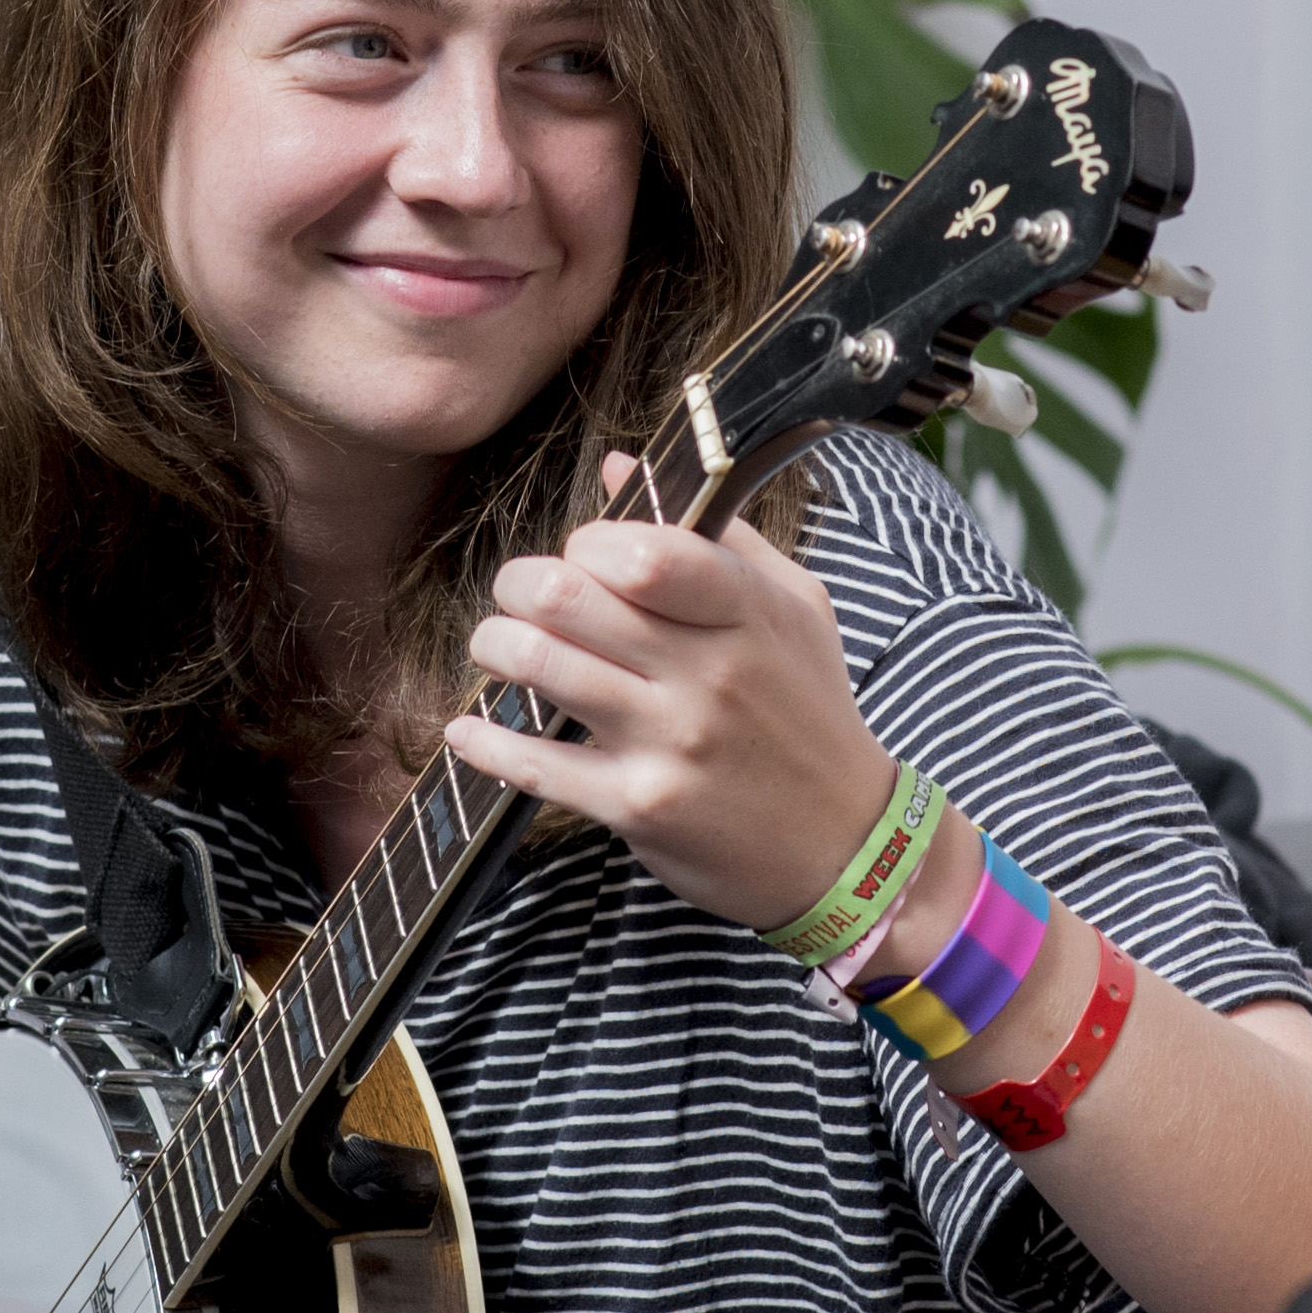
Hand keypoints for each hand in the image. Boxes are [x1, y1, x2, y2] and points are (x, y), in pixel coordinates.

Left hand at [439, 484, 896, 935]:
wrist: (843, 846)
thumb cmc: (810, 713)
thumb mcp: (793, 609)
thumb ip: (715, 535)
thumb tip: (620, 466)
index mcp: (747, 612)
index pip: (641, 551)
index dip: (588, 543)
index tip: (583, 556)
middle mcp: (708, 674)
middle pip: (568, 599)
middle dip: (519, 585)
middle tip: (517, 594)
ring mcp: (670, 742)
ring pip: (540, 667)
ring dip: (496, 646)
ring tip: (496, 645)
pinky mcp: (638, 805)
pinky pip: (534, 765)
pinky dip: (485, 743)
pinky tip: (468, 731)